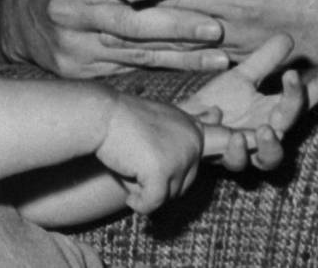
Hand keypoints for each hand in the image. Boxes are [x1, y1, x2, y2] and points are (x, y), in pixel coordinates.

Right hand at [0, 0, 229, 77]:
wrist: (17, 23)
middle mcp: (68, 13)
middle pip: (126, 22)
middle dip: (175, 26)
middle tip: (214, 28)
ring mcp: (73, 48)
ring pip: (135, 52)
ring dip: (181, 55)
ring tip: (218, 56)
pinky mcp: (79, 73)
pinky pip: (129, 71)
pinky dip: (163, 70)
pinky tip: (193, 72)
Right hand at [93, 93, 204, 214]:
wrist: (98, 113)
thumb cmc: (121, 117)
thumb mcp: (158, 118)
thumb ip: (182, 130)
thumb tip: (218, 114)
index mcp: (192, 129)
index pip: (197, 165)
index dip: (179, 170)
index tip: (162, 160)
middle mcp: (192, 141)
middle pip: (183, 184)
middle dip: (158, 183)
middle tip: (135, 163)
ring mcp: (179, 156)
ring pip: (169, 195)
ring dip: (147, 191)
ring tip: (128, 169)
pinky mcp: (161, 171)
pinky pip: (154, 203)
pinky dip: (140, 204)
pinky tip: (129, 198)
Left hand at [181, 34, 317, 170]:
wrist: (186, 122)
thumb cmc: (220, 102)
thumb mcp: (243, 77)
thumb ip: (265, 61)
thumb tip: (288, 36)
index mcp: (273, 112)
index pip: (302, 101)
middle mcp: (266, 133)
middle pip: (290, 123)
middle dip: (295, 101)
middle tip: (292, 76)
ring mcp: (248, 149)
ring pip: (270, 158)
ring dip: (272, 145)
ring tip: (267, 128)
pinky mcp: (225, 157)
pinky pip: (235, 161)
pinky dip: (236, 150)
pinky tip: (234, 135)